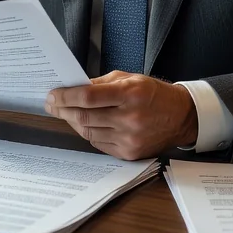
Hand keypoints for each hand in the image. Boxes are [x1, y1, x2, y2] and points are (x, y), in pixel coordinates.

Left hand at [44, 71, 197, 159]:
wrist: (181, 117)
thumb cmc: (153, 93)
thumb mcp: (129, 78)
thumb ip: (101, 84)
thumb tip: (73, 88)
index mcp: (130, 94)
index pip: (88, 97)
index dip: (66, 96)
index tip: (52, 95)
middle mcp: (130, 118)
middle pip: (85, 117)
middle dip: (63, 110)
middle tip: (51, 104)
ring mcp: (130, 139)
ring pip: (88, 132)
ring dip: (72, 122)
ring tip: (64, 113)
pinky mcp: (130, 153)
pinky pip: (99, 144)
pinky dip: (87, 133)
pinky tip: (82, 124)